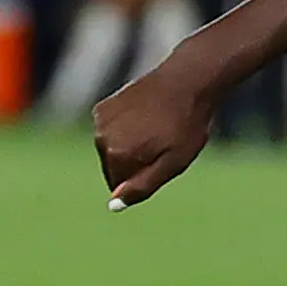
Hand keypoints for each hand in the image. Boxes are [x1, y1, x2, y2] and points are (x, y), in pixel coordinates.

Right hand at [94, 53, 217, 207]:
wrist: (186, 81)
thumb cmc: (186, 125)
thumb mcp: (172, 163)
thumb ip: (141, 187)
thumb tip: (113, 204)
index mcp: (116, 155)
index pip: (120, 186)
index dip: (145, 176)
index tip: (163, 158)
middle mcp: (101, 138)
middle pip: (113, 168)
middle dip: (135, 162)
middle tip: (162, 143)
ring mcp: (100, 121)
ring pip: (112, 150)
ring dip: (130, 146)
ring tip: (156, 129)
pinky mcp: (103, 107)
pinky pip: (110, 132)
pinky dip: (124, 130)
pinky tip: (146, 117)